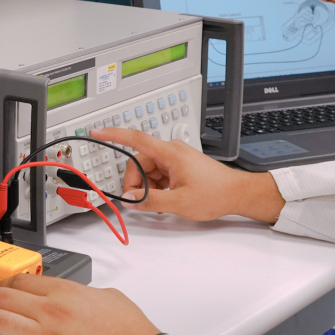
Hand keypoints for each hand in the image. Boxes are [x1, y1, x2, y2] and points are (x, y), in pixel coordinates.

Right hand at [90, 127, 284, 222]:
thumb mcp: (179, 202)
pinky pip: (158, 175)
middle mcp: (171, 152)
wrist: (237, 193)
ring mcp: (175, 159)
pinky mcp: (179, 166)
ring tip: (162, 202)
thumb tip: (130, 198)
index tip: (97, 132)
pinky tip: (166, 199)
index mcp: (170, 153)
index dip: (114, 134)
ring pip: (148, 171)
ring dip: (148, 188)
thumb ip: (150, 200)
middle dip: (136, 183)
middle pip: (139, 163)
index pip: (136, 139)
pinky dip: (157, 188)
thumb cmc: (216, 193)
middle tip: (142, 202)